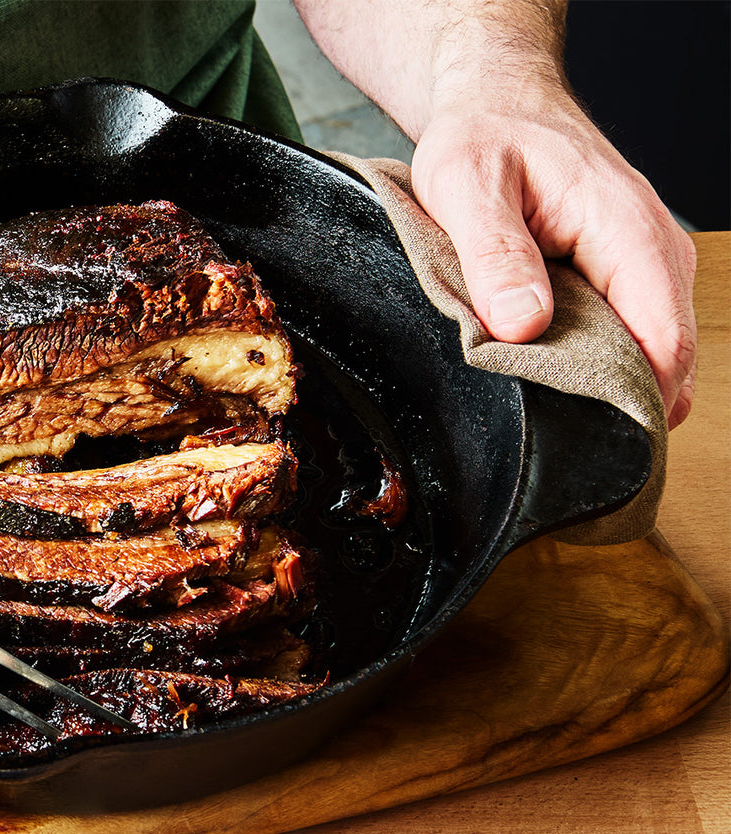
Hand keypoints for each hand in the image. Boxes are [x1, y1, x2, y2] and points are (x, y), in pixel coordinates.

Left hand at [410, 87, 697, 426]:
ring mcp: (644, 267)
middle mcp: (653, 252)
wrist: (499, 101)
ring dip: (595, 383)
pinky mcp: (623, 277)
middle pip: (661, 361)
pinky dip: (586, 360)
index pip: (663, 342)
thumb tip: (524, 325)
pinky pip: (621, 337)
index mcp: (628, 231)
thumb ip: (496, 256)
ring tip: (537, 398)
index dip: (629, 401)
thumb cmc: (484, 135)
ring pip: (643, 354)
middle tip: (543, 429)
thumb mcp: (466, 185)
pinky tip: (544, 369)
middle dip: (610, 404)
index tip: (580, 435)